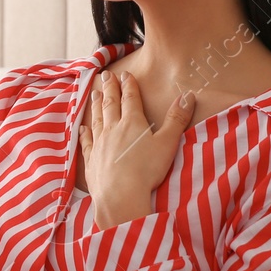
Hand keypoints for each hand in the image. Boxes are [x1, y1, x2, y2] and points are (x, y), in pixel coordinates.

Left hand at [79, 71, 195, 228]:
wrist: (120, 195)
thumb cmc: (146, 170)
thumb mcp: (167, 143)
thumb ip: (176, 119)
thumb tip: (187, 95)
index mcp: (132, 123)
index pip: (130, 99)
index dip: (128, 85)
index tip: (125, 74)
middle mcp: (112, 129)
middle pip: (110, 104)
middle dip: (109, 89)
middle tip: (106, 76)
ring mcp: (99, 144)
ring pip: (97, 120)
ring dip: (96, 106)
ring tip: (94, 94)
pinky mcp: (91, 161)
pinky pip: (86, 142)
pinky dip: (85, 134)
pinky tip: (83, 128)